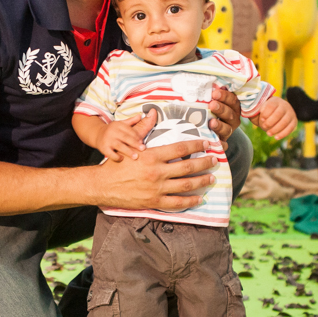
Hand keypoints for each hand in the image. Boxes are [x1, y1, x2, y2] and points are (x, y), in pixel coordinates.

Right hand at [92, 135, 217, 210]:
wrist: (102, 185)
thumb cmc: (116, 164)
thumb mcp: (130, 145)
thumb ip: (143, 130)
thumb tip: (152, 114)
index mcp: (152, 155)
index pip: (180, 148)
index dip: (196, 145)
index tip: (207, 144)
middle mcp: (157, 172)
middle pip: (188, 166)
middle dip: (204, 163)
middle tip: (214, 161)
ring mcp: (156, 188)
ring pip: (186, 185)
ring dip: (201, 181)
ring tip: (211, 178)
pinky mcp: (154, 201)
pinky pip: (177, 202)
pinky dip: (190, 201)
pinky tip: (199, 198)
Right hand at [96, 109, 152, 161]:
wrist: (98, 134)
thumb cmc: (112, 130)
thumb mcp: (121, 124)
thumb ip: (131, 121)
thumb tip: (140, 115)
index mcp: (118, 125)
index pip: (129, 130)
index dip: (136, 136)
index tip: (142, 141)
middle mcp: (112, 132)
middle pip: (125, 137)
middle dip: (134, 143)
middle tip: (142, 148)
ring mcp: (107, 140)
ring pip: (119, 146)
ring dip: (128, 151)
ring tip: (135, 156)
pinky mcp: (103, 148)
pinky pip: (111, 153)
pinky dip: (116, 157)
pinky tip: (122, 158)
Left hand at [207, 85, 240, 149]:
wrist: (205, 129)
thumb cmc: (205, 109)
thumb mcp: (207, 100)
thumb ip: (206, 93)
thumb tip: (193, 80)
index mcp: (231, 106)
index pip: (232, 99)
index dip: (225, 96)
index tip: (214, 93)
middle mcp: (232, 118)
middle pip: (230, 113)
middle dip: (221, 108)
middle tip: (212, 104)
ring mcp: (228, 131)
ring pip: (227, 128)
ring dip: (220, 125)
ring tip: (211, 122)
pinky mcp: (222, 142)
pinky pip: (223, 145)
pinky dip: (219, 144)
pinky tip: (213, 141)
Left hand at [252, 96, 296, 139]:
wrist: (276, 113)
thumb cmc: (265, 112)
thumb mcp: (260, 110)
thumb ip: (257, 112)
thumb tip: (256, 113)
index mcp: (275, 101)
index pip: (271, 105)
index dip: (266, 113)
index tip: (261, 118)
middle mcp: (284, 105)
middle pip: (278, 114)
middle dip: (270, 122)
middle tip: (264, 127)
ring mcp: (290, 113)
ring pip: (285, 121)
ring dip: (276, 129)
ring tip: (268, 133)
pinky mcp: (294, 121)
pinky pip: (290, 128)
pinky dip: (283, 133)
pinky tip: (276, 137)